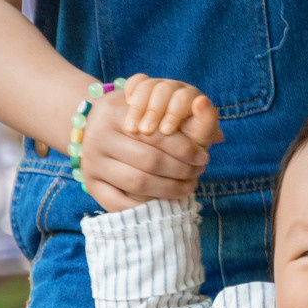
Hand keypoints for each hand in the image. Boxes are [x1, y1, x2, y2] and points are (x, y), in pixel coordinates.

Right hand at [76, 78, 219, 213]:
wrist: (89, 124)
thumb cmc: (131, 114)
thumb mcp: (147, 102)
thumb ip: (179, 113)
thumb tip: (218, 135)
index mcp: (114, 112)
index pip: (156, 134)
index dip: (184, 148)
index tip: (203, 156)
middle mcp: (99, 136)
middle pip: (149, 161)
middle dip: (180, 170)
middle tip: (198, 171)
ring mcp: (92, 162)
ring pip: (136, 183)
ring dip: (168, 189)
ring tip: (188, 186)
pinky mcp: (90, 183)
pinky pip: (118, 202)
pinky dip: (144, 205)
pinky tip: (163, 201)